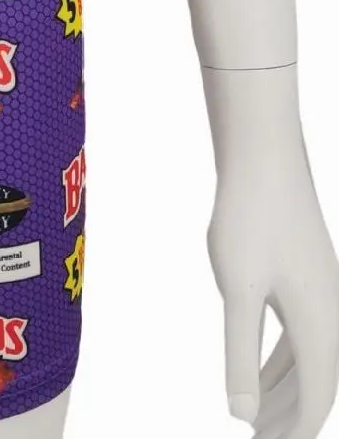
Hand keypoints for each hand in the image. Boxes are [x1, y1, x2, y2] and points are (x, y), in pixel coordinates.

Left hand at [208, 139, 338, 438]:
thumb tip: (240, 415)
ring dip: (284, 391)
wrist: (264, 157)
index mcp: (321, 324)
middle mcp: (332, 312)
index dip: (294, 431)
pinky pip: (300, 333)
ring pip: (310, 359)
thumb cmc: (250, 217)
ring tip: (255, 418)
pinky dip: (282, 359)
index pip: (315, 399)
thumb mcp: (238, 289)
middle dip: (290, 418)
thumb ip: (240, 353)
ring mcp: (322, 292)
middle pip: (317, 384)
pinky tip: (259, 369)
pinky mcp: (307, 275)